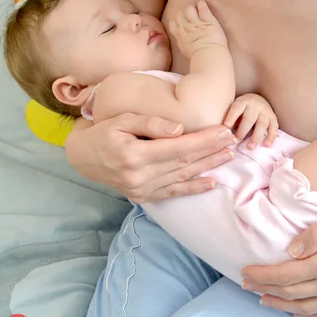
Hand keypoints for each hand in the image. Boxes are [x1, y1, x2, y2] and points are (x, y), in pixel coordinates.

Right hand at [65, 113, 236, 202]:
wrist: (82, 158)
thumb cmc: (103, 132)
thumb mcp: (121, 120)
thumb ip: (150, 123)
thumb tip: (179, 129)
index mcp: (135, 154)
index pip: (179, 147)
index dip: (204, 140)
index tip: (224, 131)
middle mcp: (140, 175)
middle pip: (185, 162)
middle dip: (212, 151)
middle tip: (234, 141)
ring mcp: (141, 189)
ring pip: (182, 177)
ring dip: (208, 166)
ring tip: (228, 156)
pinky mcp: (143, 196)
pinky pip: (172, 193)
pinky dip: (193, 189)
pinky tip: (211, 183)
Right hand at [168, 0, 227, 58]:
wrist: (209, 58)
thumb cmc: (200, 60)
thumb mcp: (185, 52)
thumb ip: (182, 43)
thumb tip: (182, 41)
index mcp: (180, 36)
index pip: (172, 23)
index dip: (177, 21)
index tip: (182, 23)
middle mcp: (187, 28)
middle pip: (179, 14)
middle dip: (184, 13)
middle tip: (191, 15)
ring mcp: (197, 24)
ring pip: (189, 9)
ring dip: (193, 8)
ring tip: (198, 10)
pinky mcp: (209, 21)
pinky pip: (203, 8)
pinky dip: (202, 5)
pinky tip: (203, 5)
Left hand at [224, 94, 278, 148]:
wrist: (258, 101)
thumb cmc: (242, 109)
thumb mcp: (235, 109)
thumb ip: (231, 118)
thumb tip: (223, 132)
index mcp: (243, 102)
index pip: (237, 108)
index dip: (232, 117)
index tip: (226, 126)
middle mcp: (255, 106)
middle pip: (249, 118)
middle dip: (243, 131)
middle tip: (237, 141)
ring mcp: (266, 112)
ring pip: (262, 124)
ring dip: (256, 137)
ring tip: (250, 147)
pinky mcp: (273, 118)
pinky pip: (273, 128)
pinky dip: (271, 137)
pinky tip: (267, 145)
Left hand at [241, 208, 316, 316]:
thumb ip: (315, 233)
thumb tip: (291, 250)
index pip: (286, 276)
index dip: (263, 276)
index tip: (245, 272)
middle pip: (292, 294)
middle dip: (265, 290)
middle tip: (247, 285)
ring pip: (305, 309)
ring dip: (281, 305)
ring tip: (264, 299)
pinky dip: (305, 314)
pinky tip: (296, 309)